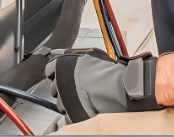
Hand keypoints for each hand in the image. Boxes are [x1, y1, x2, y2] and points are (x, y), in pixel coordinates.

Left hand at [45, 48, 160, 123]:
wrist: (124, 91)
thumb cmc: (112, 72)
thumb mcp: (91, 55)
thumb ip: (72, 55)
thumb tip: (59, 54)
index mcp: (61, 65)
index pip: (50, 69)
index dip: (59, 73)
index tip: (66, 75)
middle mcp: (59, 83)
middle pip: (55, 88)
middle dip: (64, 88)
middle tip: (79, 88)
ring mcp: (64, 102)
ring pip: (60, 104)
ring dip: (69, 102)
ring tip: (86, 99)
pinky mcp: (71, 118)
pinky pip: (65, 119)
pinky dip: (71, 116)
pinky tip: (83, 111)